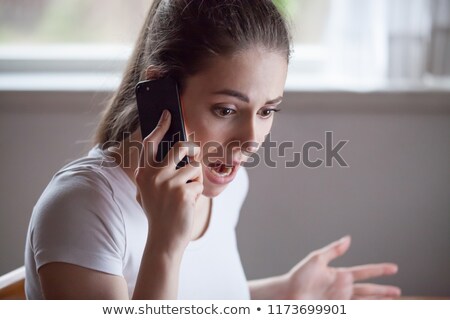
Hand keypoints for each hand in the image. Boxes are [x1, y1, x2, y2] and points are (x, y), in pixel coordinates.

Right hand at [135, 110, 203, 254]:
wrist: (164, 239)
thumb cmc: (161, 213)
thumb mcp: (152, 190)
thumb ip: (160, 170)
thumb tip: (181, 147)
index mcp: (143, 173)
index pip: (150, 143)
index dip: (160, 126)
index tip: (169, 114)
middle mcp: (152, 175)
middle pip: (180, 147)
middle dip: (193, 149)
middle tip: (195, 154)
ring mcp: (167, 183)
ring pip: (194, 166)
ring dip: (195, 179)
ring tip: (186, 193)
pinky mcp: (183, 192)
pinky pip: (199, 182)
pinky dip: (197, 192)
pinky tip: (187, 204)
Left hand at [282, 236, 400, 298]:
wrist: (288, 293)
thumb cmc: (299, 276)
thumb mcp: (317, 259)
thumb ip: (333, 250)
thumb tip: (349, 239)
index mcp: (340, 275)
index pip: (364, 272)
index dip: (379, 270)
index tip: (394, 268)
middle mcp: (343, 288)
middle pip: (368, 290)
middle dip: (383, 291)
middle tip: (397, 291)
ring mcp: (340, 300)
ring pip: (364, 301)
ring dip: (378, 301)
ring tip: (392, 300)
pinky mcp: (336, 309)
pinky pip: (354, 308)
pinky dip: (364, 307)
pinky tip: (373, 307)